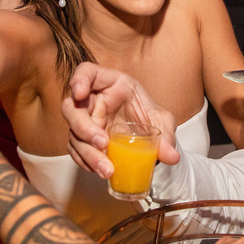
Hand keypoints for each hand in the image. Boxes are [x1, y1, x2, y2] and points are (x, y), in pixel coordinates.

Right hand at [62, 62, 178, 178]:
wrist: (148, 135)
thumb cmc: (150, 116)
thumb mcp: (163, 121)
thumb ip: (166, 135)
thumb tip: (171, 156)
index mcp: (110, 83)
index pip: (87, 72)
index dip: (78, 79)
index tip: (79, 93)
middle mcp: (94, 100)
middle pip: (72, 107)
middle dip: (83, 126)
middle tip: (102, 143)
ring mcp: (87, 120)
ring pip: (73, 133)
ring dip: (87, 152)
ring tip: (107, 169)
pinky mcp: (85, 140)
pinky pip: (76, 150)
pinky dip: (85, 161)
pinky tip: (98, 170)